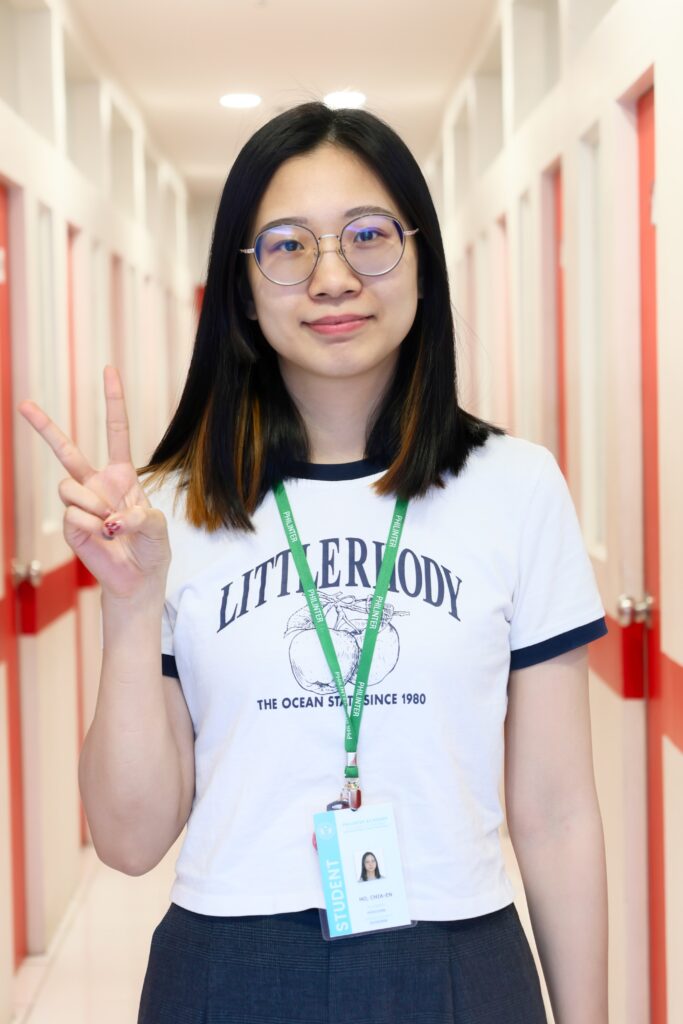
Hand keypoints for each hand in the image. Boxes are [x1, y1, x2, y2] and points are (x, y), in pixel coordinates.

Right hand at [18, 366, 170, 600]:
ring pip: (68, 486)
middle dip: (44, 426)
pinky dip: (93, 527)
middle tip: (24, 403)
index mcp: (122, 475)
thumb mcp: (158, 527)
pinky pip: (73, 515)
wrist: (138, 579)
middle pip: (66, 449)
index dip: (113, 402)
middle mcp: (96, 484)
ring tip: (110, 526)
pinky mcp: (70, 526)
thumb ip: (141, 517)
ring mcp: (80, 504)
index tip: (108, 370)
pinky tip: (103, 538)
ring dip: (93, 506)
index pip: (116, 432)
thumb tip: (110, 520)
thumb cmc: (151, 549)